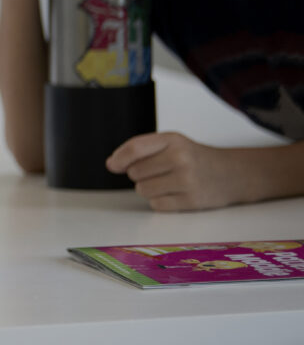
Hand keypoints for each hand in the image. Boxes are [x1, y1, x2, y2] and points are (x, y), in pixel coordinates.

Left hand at [106, 132, 244, 210]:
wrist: (232, 174)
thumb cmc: (194, 158)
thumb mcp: (172, 143)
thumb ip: (141, 149)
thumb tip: (112, 164)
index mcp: (173, 140)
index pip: (135, 148)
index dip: (119, 158)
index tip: (113, 165)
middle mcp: (181, 158)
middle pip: (135, 172)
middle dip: (140, 174)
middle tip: (159, 171)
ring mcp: (187, 180)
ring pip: (142, 190)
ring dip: (149, 188)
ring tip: (168, 182)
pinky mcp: (191, 201)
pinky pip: (156, 205)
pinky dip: (160, 201)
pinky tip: (175, 193)